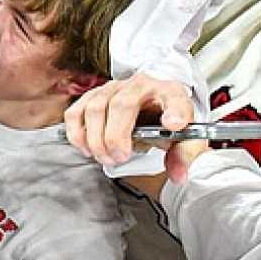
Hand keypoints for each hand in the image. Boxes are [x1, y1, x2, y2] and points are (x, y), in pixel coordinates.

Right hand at [64, 72, 204, 182]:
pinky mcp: (93, 96)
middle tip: (119, 157)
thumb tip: (178, 174)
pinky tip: (87, 148)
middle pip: (121, 105)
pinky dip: (77, 133)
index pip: (174, 97)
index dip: (175, 111)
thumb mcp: (183, 136)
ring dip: (96, 138)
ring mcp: (113, 88)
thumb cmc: (164, 118)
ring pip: (95, 107)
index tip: (174, 125)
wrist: (150, 106)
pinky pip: (76, 111)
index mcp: (169, 92)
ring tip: (105, 157)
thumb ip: (185, 155)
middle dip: (116, 136)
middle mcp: (140, 85)